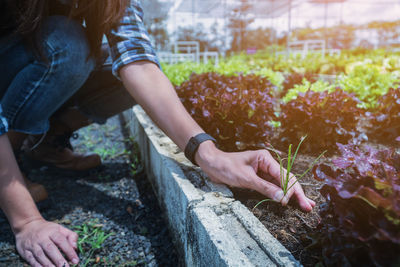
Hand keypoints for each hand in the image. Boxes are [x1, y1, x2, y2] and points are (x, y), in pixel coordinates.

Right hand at [15, 218, 78, 266]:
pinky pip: (31, 260)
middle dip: (59, 259)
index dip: (69, 251)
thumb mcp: (60, 228)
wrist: (26, 226)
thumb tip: (75, 247)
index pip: (61, 241)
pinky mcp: (25, 251)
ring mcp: (32, 245)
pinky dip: (38, 266)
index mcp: (52, 231)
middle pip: (50, 249)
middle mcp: (41, 238)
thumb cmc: (48, 230)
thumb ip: (70, 236)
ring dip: (49, 264)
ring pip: (40, 255)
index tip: (76, 260)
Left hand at [196, 142, 315, 211]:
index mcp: (266, 158)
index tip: (289, 202)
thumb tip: (282, 198)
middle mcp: (267, 163)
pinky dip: (281, 195)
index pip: (283, 175)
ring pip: (282, 184)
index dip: (289, 189)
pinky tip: (291, 201)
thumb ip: (264, 188)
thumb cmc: (226, 167)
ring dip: (293, 195)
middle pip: (287, 179)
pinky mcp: (259, 178)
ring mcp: (264, 171)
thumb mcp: (245, 178)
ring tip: (306, 206)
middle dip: (298, 193)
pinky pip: (273, 187)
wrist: (211, 164)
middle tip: (309, 207)